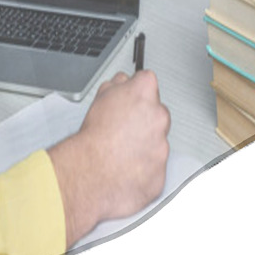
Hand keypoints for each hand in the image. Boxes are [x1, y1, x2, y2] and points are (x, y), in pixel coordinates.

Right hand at [49, 70, 170, 247]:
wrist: (92, 172)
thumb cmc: (94, 137)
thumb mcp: (99, 98)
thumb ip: (116, 85)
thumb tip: (121, 83)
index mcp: (144, 94)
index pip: (148, 81)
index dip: (136, 91)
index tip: (132, 97)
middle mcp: (159, 117)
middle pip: (157, 112)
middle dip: (144, 119)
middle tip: (123, 128)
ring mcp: (163, 146)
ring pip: (157, 142)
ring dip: (144, 145)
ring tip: (120, 150)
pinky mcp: (161, 173)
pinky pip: (154, 167)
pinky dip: (143, 167)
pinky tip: (125, 166)